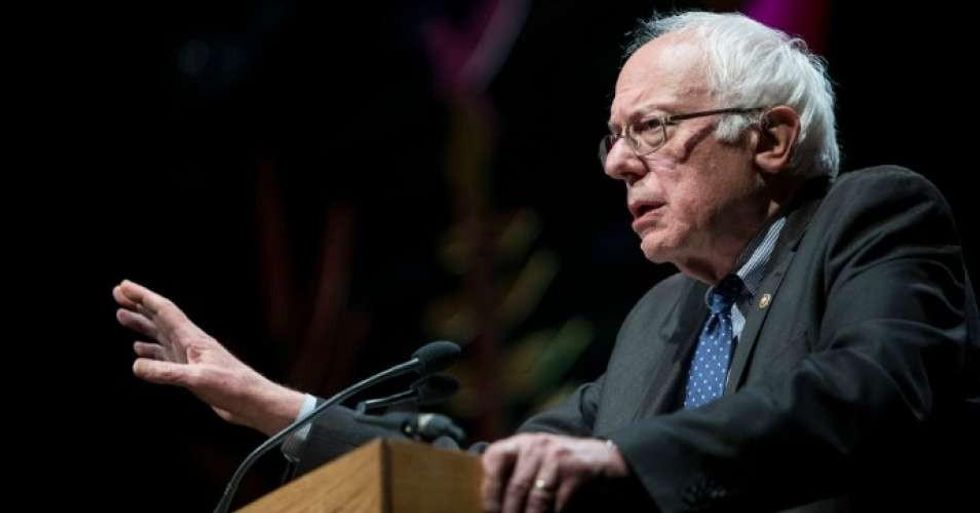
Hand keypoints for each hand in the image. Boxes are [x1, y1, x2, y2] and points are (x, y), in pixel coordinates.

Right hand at [113, 279, 303, 434]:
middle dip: (138, 304)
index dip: (143, 297)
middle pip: (159, 318)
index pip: (164, 311)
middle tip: (117, 293)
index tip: (123, 286)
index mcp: (193, 339)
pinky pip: (165, 355)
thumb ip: (167, 372)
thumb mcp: (198, 380)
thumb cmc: (233, 387)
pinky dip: (150, 350)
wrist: (253, 401)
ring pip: (160, 335)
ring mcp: (190, 357)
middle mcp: (190, 343)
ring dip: (141, 324)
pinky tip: (139, 351)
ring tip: (121, 315)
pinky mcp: (191, 371)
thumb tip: (135, 364)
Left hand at [481, 433, 629, 512]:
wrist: (603, 457)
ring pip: (536, 500)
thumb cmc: (560, 465)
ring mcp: (558, 458)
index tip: (490, 511)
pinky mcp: (577, 473)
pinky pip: (558, 505)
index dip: (489, 490)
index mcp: (521, 442)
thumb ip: (514, 474)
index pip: (494, 459)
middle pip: (516, 487)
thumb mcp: (535, 459)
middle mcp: (538, 446)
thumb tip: (493, 505)